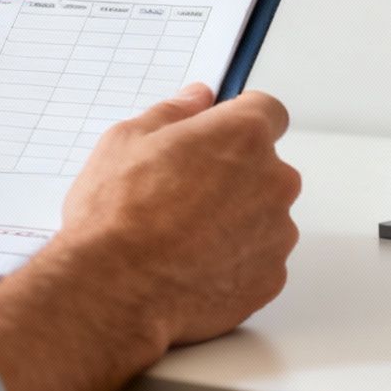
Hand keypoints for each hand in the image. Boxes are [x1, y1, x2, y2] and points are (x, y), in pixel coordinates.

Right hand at [56, 83, 299, 349]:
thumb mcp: (127, 139)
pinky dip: (233, 260)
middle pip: (266, 167)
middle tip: (182, 191)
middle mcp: (273, 182)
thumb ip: (173, 112)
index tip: (217, 134)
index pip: (267, 111)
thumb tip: (197, 100)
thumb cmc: (117, 214)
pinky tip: (191, 265)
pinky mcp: (270, 279)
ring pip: (262, 216)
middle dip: (233, 174)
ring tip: (181, 235)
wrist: (114, 290)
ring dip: (234, 219)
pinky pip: (257, 260)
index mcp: (243, 137)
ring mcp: (276, 234)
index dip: (238, 120)